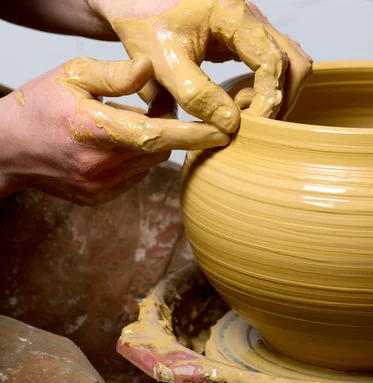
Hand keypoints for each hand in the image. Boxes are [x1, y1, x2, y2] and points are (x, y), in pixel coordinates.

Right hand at [0, 56, 229, 204]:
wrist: (7, 150)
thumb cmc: (40, 106)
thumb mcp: (72, 76)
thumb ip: (115, 74)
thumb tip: (152, 68)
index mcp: (95, 130)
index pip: (158, 135)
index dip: (194, 134)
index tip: (224, 131)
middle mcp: (101, 165)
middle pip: (160, 148)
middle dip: (171, 129)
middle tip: (162, 106)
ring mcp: (102, 186)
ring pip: (150, 163)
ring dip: (153, 143)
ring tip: (132, 121)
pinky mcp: (101, 198)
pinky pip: (136, 176)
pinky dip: (138, 159)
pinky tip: (119, 144)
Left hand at [89, 0, 312, 132]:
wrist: (133, 5)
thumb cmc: (143, 27)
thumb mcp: (161, 63)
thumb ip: (196, 95)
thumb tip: (232, 125)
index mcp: (232, 13)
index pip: (273, 61)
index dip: (268, 99)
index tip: (251, 126)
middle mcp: (251, 14)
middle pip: (294, 63)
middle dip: (280, 99)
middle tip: (253, 124)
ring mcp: (254, 25)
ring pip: (290, 64)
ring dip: (276, 94)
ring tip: (243, 112)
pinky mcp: (249, 37)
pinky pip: (275, 64)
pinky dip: (266, 87)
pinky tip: (237, 101)